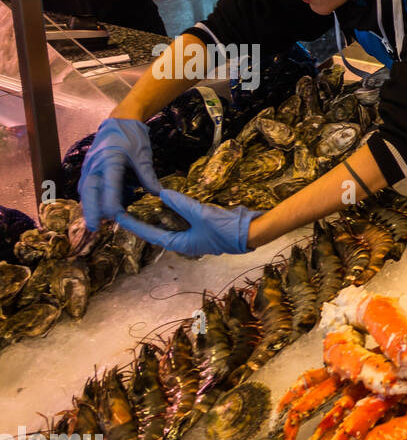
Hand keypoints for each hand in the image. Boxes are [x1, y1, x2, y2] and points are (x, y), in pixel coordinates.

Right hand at [78, 118, 162, 229]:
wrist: (119, 120)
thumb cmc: (132, 135)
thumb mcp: (143, 154)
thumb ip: (147, 175)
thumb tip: (158, 194)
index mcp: (110, 159)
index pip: (109, 185)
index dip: (111, 202)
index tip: (116, 216)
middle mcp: (95, 164)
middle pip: (89, 191)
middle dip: (91, 210)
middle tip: (94, 228)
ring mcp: (90, 166)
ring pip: (86, 190)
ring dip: (90, 206)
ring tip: (96, 223)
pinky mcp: (90, 168)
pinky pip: (88, 186)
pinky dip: (92, 198)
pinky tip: (100, 209)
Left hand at [119, 189, 256, 257]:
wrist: (254, 232)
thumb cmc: (226, 229)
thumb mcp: (201, 214)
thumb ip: (181, 204)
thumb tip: (162, 194)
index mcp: (182, 245)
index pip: (151, 235)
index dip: (134, 225)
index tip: (118, 216)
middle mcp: (185, 242)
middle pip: (159, 231)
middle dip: (145, 219)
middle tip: (129, 207)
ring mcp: (195, 235)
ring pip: (171, 224)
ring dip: (160, 214)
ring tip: (145, 202)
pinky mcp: (204, 228)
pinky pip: (183, 219)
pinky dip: (175, 210)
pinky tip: (170, 201)